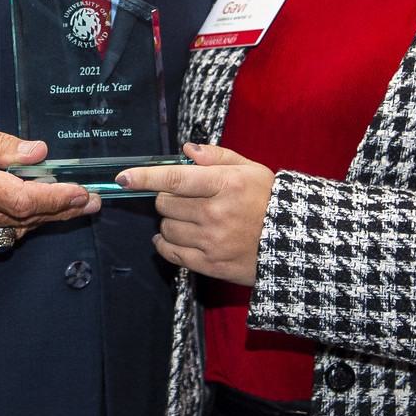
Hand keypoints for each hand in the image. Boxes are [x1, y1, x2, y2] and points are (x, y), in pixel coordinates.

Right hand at [0, 106, 99, 250]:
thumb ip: (2, 146)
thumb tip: (38, 155)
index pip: (22, 199)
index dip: (57, 200)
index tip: (81, 194)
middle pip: (22, 219)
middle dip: (60, 211)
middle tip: (88, 202)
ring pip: (9, 231)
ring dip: (40, 220)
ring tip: (66, 206)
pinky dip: (12, 225)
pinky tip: (28, 212)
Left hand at [116, 143, 273, 285]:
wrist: (293, 243)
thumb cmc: (270, 200)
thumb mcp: (251, 169)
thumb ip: (217, 156)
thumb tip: (186, 152)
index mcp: (225, 184)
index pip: (175, 179)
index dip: (145, 177)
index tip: (123, 177)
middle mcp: (215, 213)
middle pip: (165, 203)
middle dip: (168, 198)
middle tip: (185, 198)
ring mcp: (211, 241)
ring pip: (166, 228)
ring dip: (169, 221)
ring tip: (187, 218)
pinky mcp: (210, 264)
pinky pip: (172, 253)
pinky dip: (165, 244)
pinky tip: (171, 238)